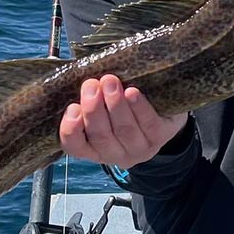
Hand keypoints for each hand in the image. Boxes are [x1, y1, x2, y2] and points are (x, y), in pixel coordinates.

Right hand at [59, 75, 187, 168]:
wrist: (163, 107)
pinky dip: (139, 108)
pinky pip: (149, 124)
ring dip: (115, 106)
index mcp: (94, 147)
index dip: (71, 130)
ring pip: (124, 130)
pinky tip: (132, 92)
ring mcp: (139, 148)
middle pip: (101, 137)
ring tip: (110, 81)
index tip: (72, 107)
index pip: (75, 147)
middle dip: (94, 110)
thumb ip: (90, 95)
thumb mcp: (102, 101)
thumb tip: (80, 79)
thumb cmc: (123, 102)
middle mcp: (115, 153)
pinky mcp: (160, 137)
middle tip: (91, 85)